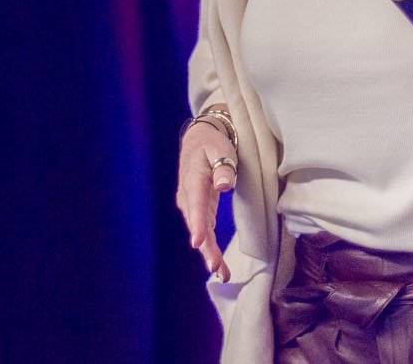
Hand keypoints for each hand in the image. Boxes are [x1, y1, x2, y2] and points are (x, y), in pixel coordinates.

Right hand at [174, 108, 236, 281]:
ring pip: (200, 232)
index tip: (198, 242)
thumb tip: (224, 185)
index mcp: (193, 180)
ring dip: (209, 253)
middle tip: (216, 268)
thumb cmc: (213, 143)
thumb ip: (223, 166)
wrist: (199, 139)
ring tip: (222, 273)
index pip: (196, 205)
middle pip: (198, 225)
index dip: (198, 224)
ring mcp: (191, 204)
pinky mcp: (198, 209)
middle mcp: (188, 196)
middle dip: (206, 248)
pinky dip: (210, 248)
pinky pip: (204, 231)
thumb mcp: (220, 149)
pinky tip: (219, 265)